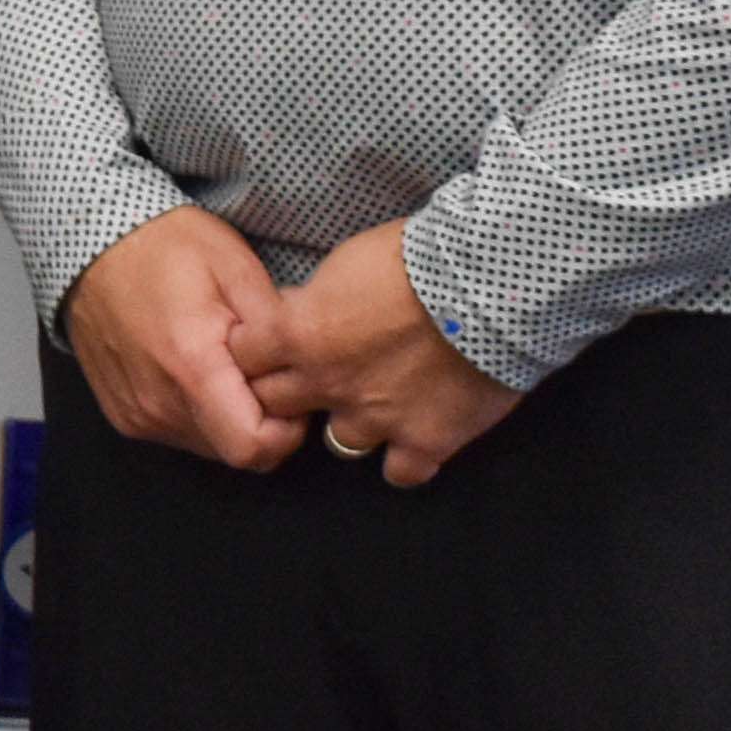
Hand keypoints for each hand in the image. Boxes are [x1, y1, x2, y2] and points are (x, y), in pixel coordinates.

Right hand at [61, 206, 295, 470]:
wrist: (91, 245)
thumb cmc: (166, 247)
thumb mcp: (236, 267)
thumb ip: (275, 326)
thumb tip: (304, 369)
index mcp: (191, 367)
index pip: (254, 448)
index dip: (287, 432)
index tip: (290, 396)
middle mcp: (158, 404)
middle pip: (234, 452)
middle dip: (260, 423)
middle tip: (260, 372)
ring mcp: (136, 414)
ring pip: (208, 445)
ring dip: (227, 418)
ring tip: (226, 366)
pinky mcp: (124, 416)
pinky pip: (178, 434)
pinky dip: (197, 414)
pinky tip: (194, 371)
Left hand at [241, 222, 521, 489]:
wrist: (487, 283)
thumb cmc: (414, 257)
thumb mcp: (344, 262)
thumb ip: (312, 301)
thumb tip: (292, 314)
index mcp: (300, 335)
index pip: (242, 358)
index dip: (254, 355)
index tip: (270, 351)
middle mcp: (328, 383)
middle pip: (276, 407)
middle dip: (287, 395)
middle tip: (313, 381)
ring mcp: (377, 418)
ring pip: (338, 444)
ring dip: (351, 425)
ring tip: (374, 405)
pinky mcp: (426, 440)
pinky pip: (401, 473)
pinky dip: (406, 459)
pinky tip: (415, 440)